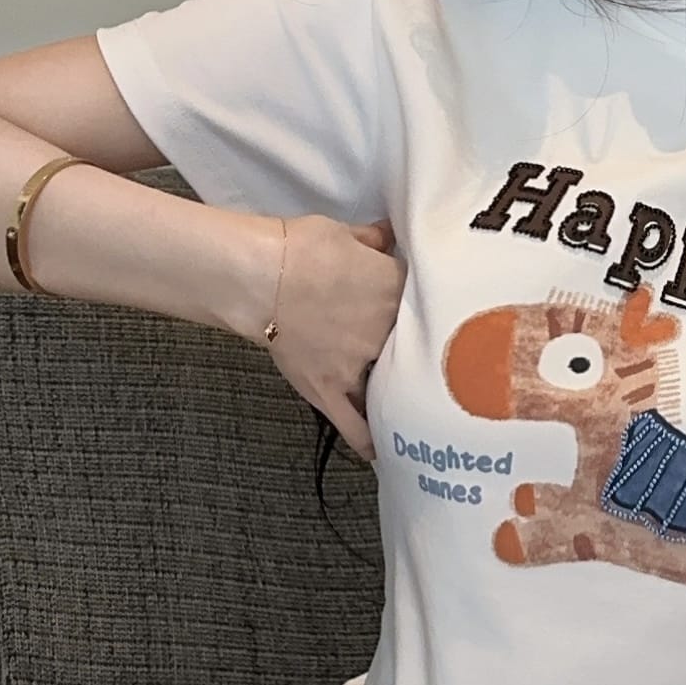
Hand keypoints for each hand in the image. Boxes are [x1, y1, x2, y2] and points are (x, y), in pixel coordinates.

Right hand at [221, 212, 403, 463]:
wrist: (259, 277)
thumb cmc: (302, 247)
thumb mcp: (345, 233)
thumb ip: (374, 240)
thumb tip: (389, 236)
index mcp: (396, 291)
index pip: (425, 301)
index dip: (425, 304)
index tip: (425, 308)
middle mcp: (385, 334)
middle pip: (412, 347)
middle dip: (415, 348)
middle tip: (420, 351)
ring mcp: (358, 366)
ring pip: (390, 388)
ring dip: (397, 392)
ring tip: (412, 403)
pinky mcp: (329, 389)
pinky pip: (353, 423)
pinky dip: (367, 440)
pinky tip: (381, 451)